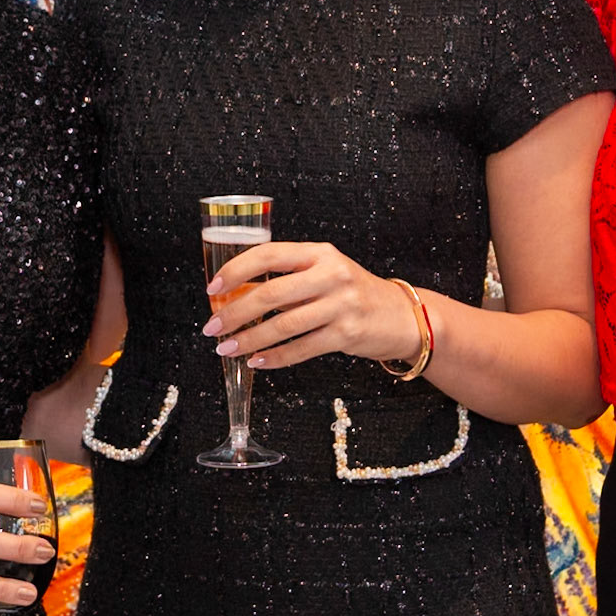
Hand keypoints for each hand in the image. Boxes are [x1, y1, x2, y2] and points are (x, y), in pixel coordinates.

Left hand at [203, 241, 422, 370]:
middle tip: (213, 327)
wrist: (402, 316)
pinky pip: (300, 348)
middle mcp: (330, 275)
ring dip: (249, 339)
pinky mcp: (346, 334)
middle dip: (234, 313)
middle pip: (270, 294)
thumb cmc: (356, 294)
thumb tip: (238, 293)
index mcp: (319, 253)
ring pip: (282, 326)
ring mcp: (340, 305)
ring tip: (228, 348)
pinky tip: (257, 361)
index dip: (235, 271)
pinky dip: (274, 358)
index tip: (213, 287)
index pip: (268, 255)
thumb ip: (290, 276)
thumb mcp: (326, 271)